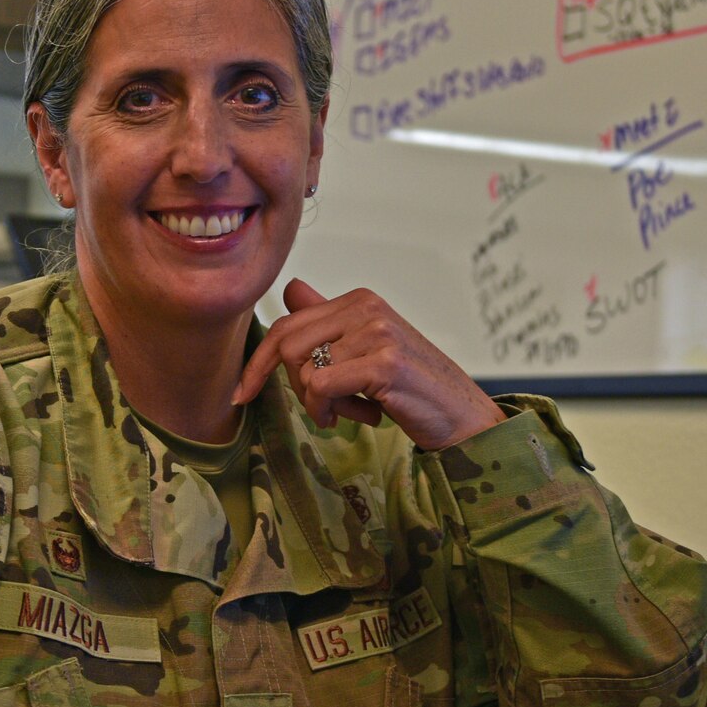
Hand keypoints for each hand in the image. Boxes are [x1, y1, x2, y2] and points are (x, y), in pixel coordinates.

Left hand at [234, 279, 506, 449]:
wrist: (463, 416)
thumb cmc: (414, 388)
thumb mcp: (367, 350)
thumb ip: (329, 322)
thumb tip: (292, 290)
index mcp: (360, 300)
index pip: (287, 323)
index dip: (259, 363)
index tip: (242, 394)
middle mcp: (367, 307)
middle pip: (287, 344)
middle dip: (295, 387)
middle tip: (326, 409)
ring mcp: (376, 332)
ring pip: (303, 369)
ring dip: (319, 404)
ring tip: (354, 411)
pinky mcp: (383, 362)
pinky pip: (321, 387)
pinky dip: (329, 410)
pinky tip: (362, 417)